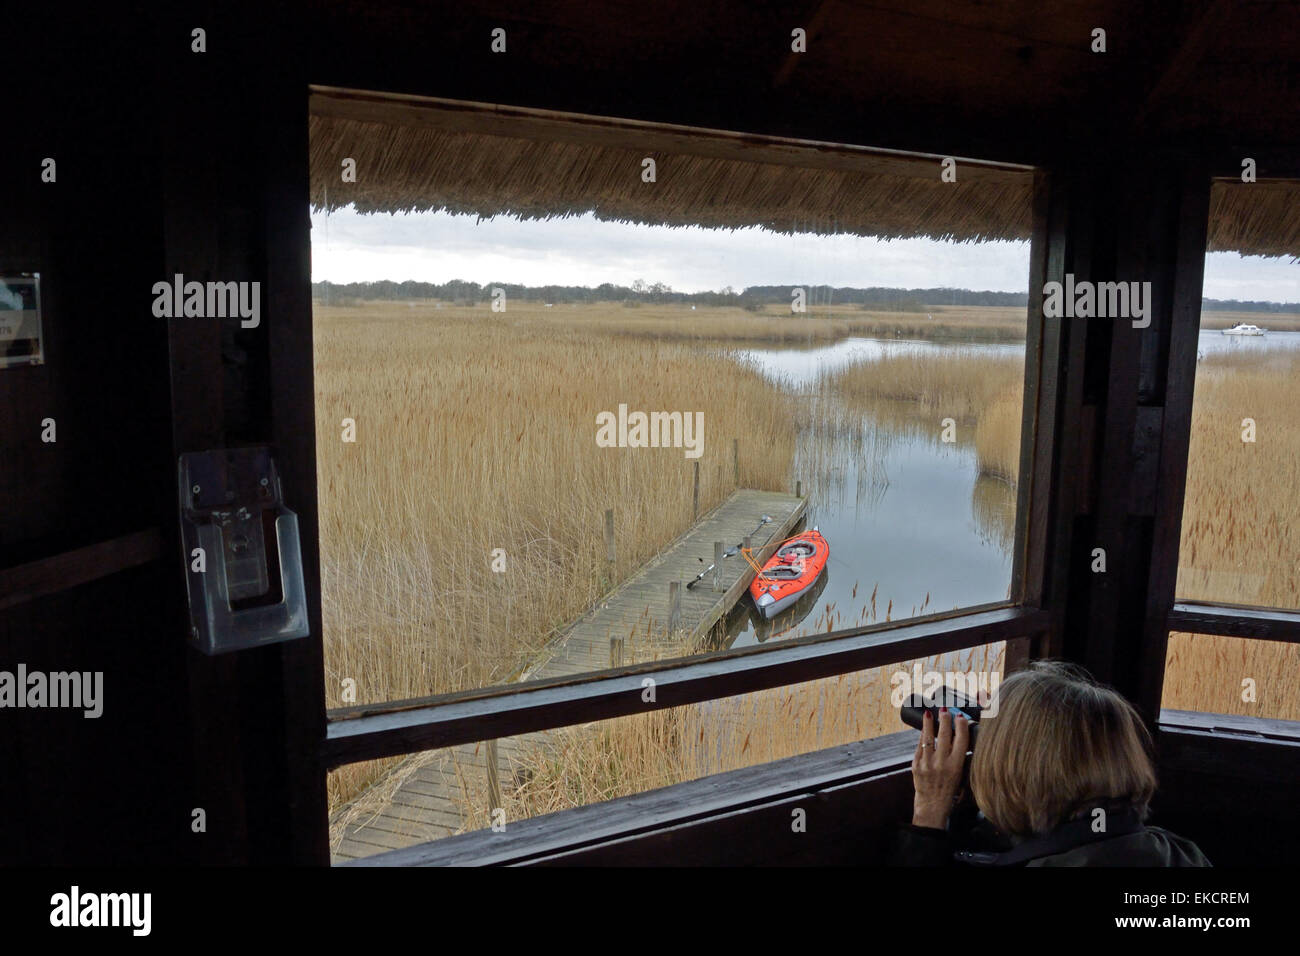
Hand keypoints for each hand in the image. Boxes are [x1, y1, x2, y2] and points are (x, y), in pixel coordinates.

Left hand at [910, 709, 969, 829]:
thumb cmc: (949, 789)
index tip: (960, 716)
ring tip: (929, 713)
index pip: (961, 741)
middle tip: (945, 710)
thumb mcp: (959, 773)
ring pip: (928, 738)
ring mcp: (927, 763)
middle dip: (945, 720)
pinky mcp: (916, 765)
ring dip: (929, 723)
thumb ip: (957, 755)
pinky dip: (922, 737)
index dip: (961, 726)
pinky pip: (919, 746)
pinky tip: (924, 729)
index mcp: (956, 766)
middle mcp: (942, 763)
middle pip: (944, 735)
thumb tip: (957, 735)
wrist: (932, 804)